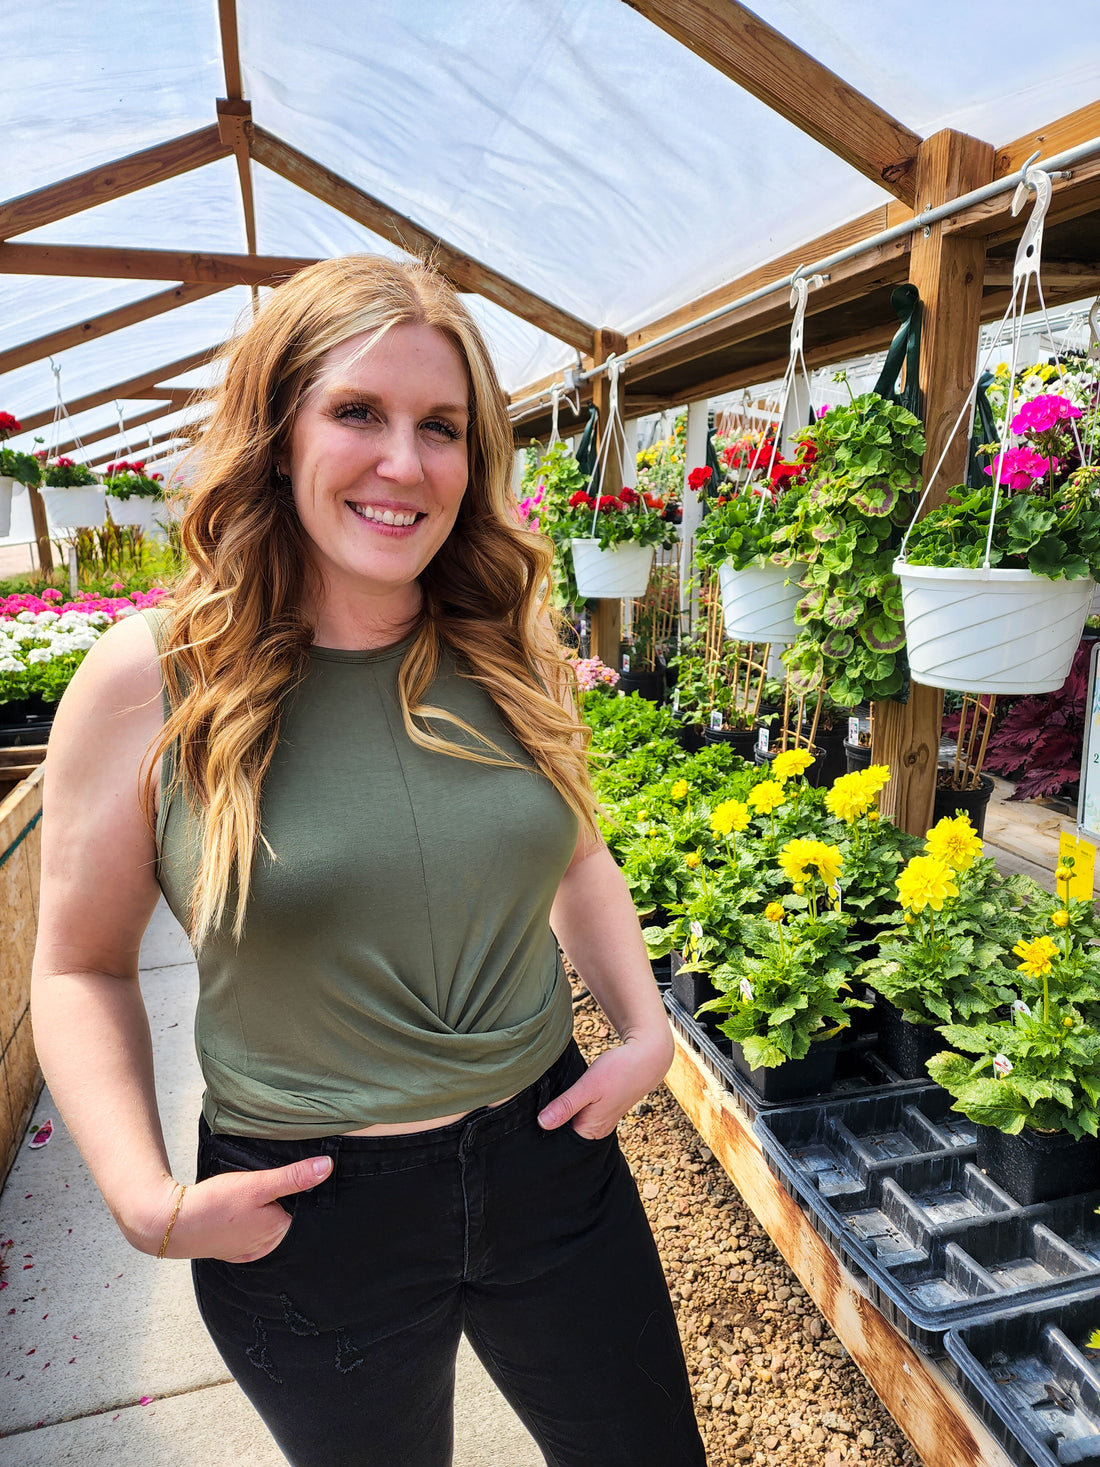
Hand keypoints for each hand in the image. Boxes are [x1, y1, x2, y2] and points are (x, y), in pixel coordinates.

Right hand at [137, 1156, 332, 1261]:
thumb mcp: (258, 1183)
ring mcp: (248, 1250)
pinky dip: (246, 1220)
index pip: (303, 1206)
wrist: (172, 1223)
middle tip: (261, 1184)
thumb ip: (294, 1177)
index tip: (285, 1176)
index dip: (297, 1188)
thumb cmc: (215, 1204)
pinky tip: (236, 1210)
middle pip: (284, 1215)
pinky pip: (248, 1232)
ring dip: (262, 1210)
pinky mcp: (231, 1249)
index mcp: (280, 1231)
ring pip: (265, 1223)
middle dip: (280, 1200)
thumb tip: (327, 1167)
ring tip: (246, 1196)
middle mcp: (268, 1246)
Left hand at [536, 1031, 673, 1139]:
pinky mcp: (602, 1108)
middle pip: (565, 1134)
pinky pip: (579, 1112)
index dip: (543, 1133)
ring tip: (542, 1101)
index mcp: (591, 1131)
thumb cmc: (619, 1070)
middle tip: (530, 1109)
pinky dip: (569, 1105)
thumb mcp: (588, 1086)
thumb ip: (566, 1105)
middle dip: (549, 1123)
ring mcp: (600, 1120)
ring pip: (571, 1121)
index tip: (526, 1122)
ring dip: (559, 1112)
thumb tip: (542, 1124)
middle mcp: (596, 1130)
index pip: (560, 1143)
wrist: (647, 1057)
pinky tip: (560, 1096)